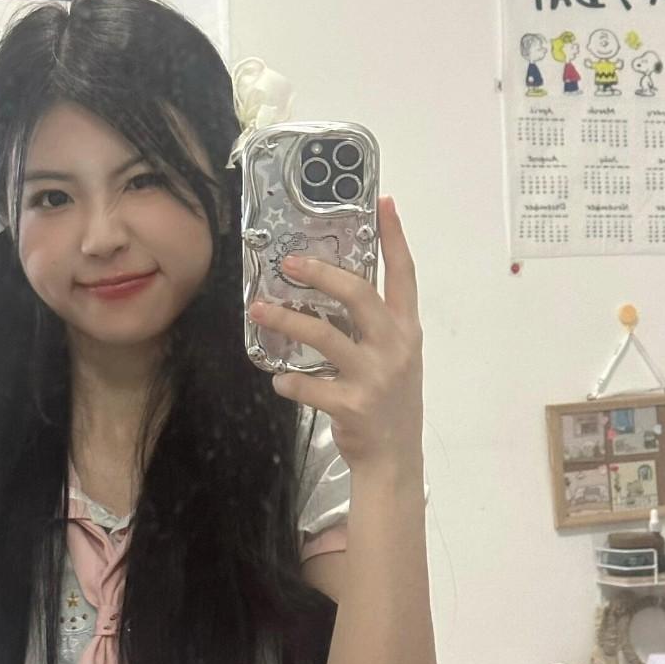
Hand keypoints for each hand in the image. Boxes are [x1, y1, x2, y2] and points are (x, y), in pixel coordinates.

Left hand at [247, 195, 422, 473]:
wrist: (394, 459)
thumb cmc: (389, 403)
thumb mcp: (395, 358)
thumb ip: (375, 326)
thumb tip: (334, 290)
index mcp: (406, 331)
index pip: (404, 275)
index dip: (395, 238)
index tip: (384, 204)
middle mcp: (395, 348)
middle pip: (359, 295)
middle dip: (322, 274)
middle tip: (289, 264)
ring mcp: (375, 377)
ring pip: (324, 336)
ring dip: (286, 321)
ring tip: (258, 311)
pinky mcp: (352, 405)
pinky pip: (310, 385)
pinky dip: (288, 380)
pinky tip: (278, 379)